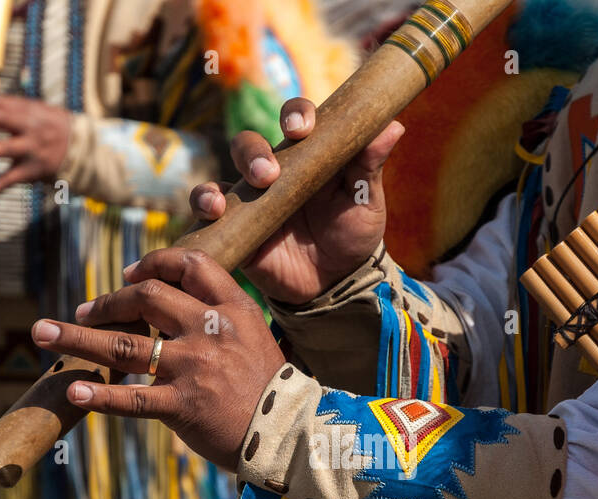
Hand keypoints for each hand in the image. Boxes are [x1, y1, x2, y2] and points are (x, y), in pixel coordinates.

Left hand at [0, 96, 72, 201]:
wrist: (83, 150)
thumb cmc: (53, 128)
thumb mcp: (37, 111)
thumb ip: (10, 108)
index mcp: (29, 111)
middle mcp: (31, 128)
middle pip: (2, 119)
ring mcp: (33, 150)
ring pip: (7, 149)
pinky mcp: (34, 171)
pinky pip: (12, 180)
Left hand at [31, 248, 287, 471]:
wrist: (287, 434)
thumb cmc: (267, 388)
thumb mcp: (253, 337)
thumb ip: (216, 318)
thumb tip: (166, 309)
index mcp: (232, 308)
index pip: (189, 265)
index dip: (154, 264)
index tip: (131, 275)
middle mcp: (210, 330)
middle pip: (147, 297)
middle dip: (107, 301)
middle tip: (82, 311)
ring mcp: (194, 367)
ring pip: (124, 343)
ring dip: (77, 336)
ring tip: (41, 333)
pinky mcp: (182, 405)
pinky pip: (131, 397)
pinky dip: (100, 393)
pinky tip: (75, 388)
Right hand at [176, 97, 404, 304]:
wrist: (334, 283)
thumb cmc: (352, 234)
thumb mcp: (366, 202)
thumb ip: (370, 166)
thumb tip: (392, 125)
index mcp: (308, 154)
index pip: (296, 120)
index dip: (295, 114)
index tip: (301, 126)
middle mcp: (274, 170)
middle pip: (251, 144)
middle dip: (254, 152)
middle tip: (269, 174)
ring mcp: (251, 198)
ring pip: (225, 173)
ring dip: (226, 178)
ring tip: (236, 198)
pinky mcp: (235, 226)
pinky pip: (208, 210)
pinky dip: (205, 205)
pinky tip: (214, 211)